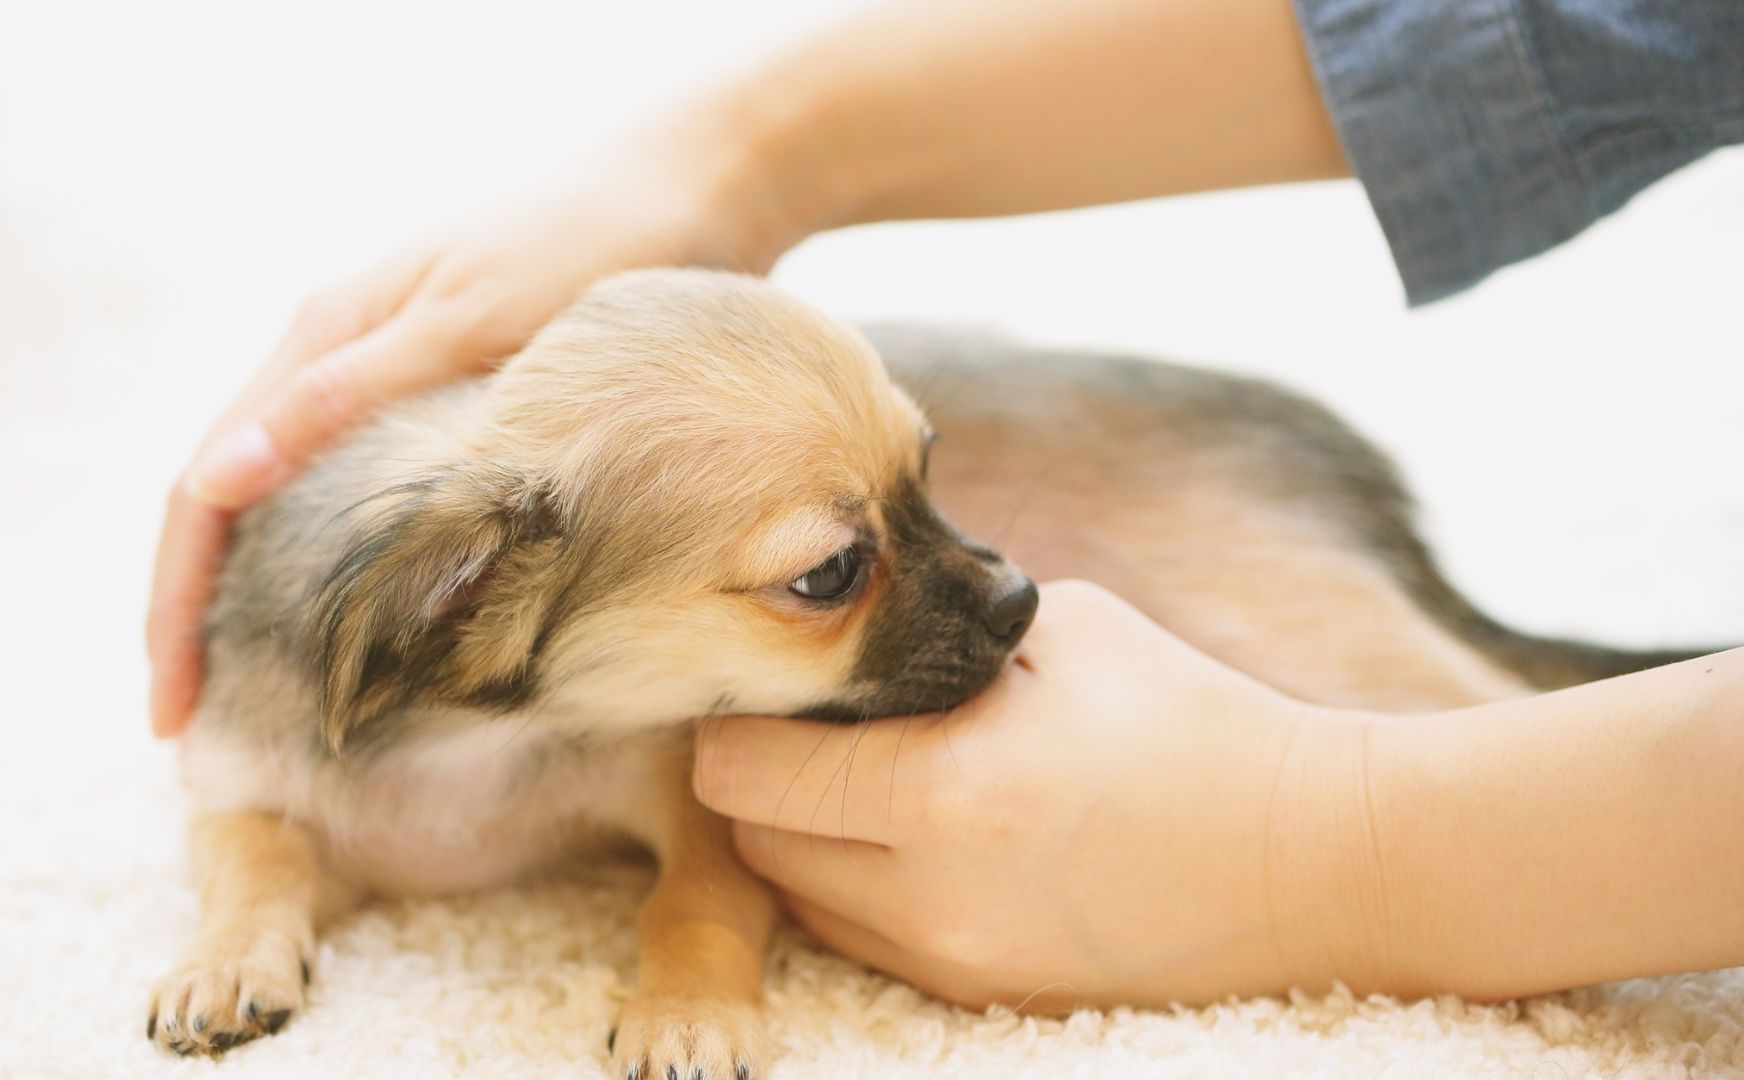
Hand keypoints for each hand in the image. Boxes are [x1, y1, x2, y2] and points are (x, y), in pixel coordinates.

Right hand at [146, 109, 810, 736]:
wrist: (700, 190)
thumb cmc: (591, 240)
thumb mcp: (469, 321)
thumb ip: (347, 397)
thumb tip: (218, 482)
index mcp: (322, 338)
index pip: (204, 488)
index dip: (175, 605)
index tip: (170, 711)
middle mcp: (341, 363)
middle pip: (233, 505)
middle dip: (201, 620)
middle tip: (194, 732)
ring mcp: (395, 385)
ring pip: (297, 507)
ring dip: (264, 602)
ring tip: (257, 704)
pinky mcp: (456, 405)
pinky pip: (373, 499)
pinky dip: (349, 571)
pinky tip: (364, 633)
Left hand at [693, 580, 1372, 1009]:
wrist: (1311, 860)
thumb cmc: (1190, 721)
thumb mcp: (1062, 634)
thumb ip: (934, 636)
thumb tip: (842, 631)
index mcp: (946, 790)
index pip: (740, 771)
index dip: (743, 714)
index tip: (782, 678)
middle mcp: (929, 897)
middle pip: (751, 845)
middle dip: (764, 781)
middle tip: (815, 725)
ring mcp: (954, 963)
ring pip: (797, 902)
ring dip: (807, 839)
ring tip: (873, 779)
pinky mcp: (981, 998)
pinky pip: (862, 939)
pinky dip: (862, 887)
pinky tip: (923, 833)